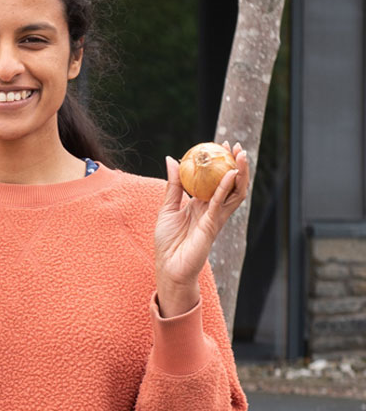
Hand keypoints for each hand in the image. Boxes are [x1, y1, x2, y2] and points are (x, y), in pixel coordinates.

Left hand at [154, 141, 248, 315]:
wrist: (169, 266)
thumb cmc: (167, 240)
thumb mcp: (167, 207)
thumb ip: (173, 184)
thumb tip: (172, 158)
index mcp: (201, 204)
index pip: (216, 179)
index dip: (220, 162)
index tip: (221, 144)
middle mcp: (212, 209)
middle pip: (231, 183)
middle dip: (237, 164)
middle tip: (237, 146)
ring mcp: (216, 217)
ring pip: (235, 192)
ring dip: (240, 173)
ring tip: (242, 155)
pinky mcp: (213, 225)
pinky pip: (222, 204)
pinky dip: (226, 188)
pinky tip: (229, 174)